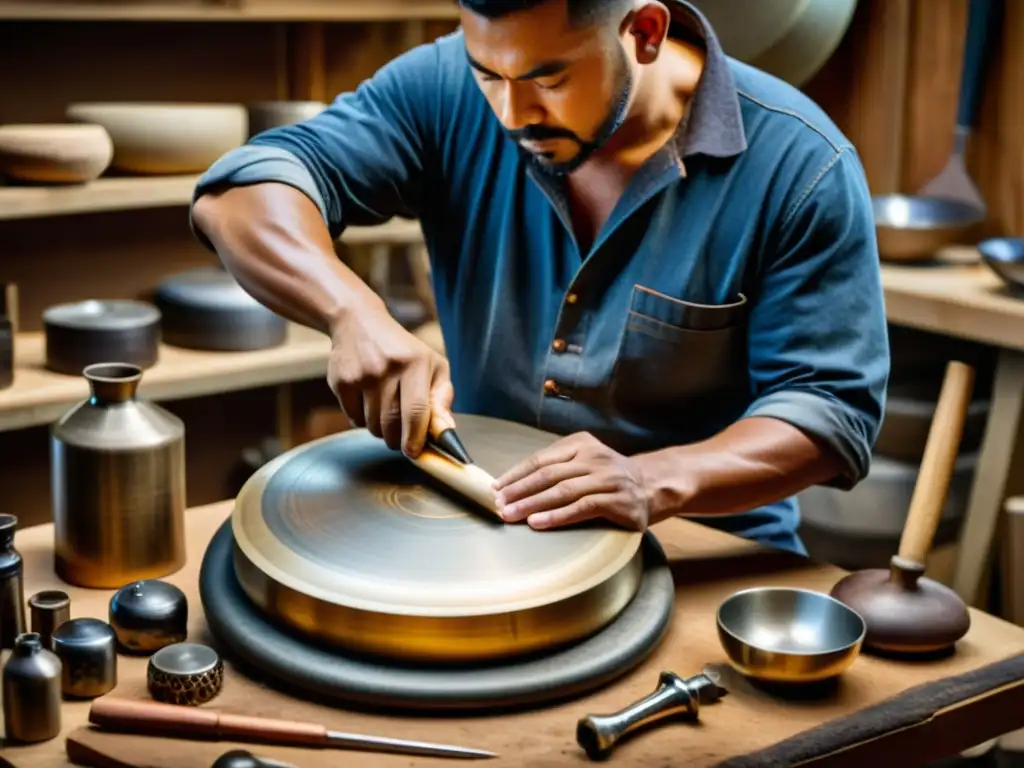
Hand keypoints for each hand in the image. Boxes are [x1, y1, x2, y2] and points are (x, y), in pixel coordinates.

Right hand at [327, 302, 453, 455]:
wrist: (359, 322)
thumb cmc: (404, 351)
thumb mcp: (432, 365)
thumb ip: (442, 397)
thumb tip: (445, 430)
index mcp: (415, 363)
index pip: (416, 412)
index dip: (415, 438)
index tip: (415, 453)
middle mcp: (387, 368)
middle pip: (391, 424)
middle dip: (398, 439)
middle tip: (401, 437)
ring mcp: (361, 375)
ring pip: (372, 426)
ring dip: (380, 430)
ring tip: (385, 412)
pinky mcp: (341, 381)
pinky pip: (353, 419)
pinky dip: (362, 420)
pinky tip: (367, 402)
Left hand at [492, 432, 650, 530]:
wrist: (652, 487)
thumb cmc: (608, 479)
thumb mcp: (584, 464)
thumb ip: (556, 470)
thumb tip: (512, 488)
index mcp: (581, 444)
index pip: (541, 459)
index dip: (516, 475)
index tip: (496, 489)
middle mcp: (594, 457)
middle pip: (548, 475)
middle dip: (519, 491)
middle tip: (499, 505)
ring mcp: (608, 478)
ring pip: (563, 491)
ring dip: (533, 504)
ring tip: (511, 515)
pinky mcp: (617, 500)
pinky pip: (582, 507)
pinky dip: (557, 516)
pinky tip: (539, 523)